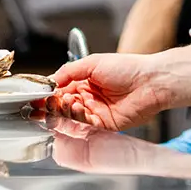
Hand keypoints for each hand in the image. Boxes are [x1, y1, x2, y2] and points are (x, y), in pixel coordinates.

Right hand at [44, 54, 172, 130]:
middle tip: (50, 102)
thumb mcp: (94, 62)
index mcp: (85, 82)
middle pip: (62, 107)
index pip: (60, 91)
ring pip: (71, 117)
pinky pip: (84, 126)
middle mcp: (88, 98)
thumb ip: (70, 71)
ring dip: (65, 111)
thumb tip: (51, 80)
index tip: (40, 96)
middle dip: (54, 105)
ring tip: (67, 102)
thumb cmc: (128, 68)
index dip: (50, 94)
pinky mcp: (103, 125)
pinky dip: (77, 119)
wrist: (150, 81)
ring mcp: (95, 112)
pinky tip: (77, 109)